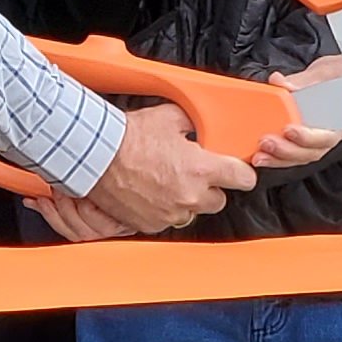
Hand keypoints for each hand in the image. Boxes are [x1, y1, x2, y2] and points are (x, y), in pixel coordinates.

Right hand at [80, 98, 254, 232]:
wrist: (96, 156)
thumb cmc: (128, 137)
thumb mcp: (170, 117)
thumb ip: (196, 123)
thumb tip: (204, 124)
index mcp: (201, 169)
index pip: (244, 180)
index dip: (241, 173)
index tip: (237, 171)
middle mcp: (189, 196)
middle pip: (220, 200)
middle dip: (211, 187)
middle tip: (195, 173)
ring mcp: (170, 213)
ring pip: (193, 212)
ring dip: (187, 200)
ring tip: (169, 182)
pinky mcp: (151, 224)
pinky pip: (168, 220)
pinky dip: (164, 210)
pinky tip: (153, 193)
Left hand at [254, 50, 341, 169]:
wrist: (338, 78)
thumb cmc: (338, 77)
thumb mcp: (325, 72)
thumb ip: (302, 80)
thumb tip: (280, 82)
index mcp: (340, 121)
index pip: (326, 136)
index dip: (307, 138)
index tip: (288, 129)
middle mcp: (329, 135)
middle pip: (310, 152)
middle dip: (287, 150)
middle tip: (266, 142)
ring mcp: (315, 141)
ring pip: (299, 157)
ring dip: (278, 158)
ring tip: (260, 155)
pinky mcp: (301, 141)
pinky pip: (290, 155)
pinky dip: (275, 157)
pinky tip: (260, 155)